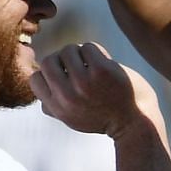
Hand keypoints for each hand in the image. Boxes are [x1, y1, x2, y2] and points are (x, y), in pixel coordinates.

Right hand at [32, 41, 152, 138]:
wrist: (136, 123)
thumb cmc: (104, 118)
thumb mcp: (72, 119)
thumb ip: (52, 105)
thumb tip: (37, 80)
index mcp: (57, 108)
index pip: (35, 78)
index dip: (49, 74)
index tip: (65, 76)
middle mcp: (67, 96)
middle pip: (49, 60)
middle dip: (62, 60)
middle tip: (79, 67)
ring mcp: (84, 82)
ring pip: (69, 49)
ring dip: (81, 54)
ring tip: (94, 66)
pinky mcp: (101, 71)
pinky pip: (89, 47)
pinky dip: (98, 52)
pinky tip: (106, 64)